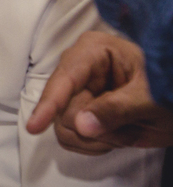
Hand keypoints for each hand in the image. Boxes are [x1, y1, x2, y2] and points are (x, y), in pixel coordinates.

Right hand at [27, 30, 172, 152]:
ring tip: (128, 129)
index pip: (64, 80)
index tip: (35, 126)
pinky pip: (72, 139)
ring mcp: (77, 91)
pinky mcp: (79, 111)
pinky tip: (118, 134)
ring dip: (100, 138)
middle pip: (63, 110)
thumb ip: (117, 109)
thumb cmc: (168, 87)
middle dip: (97, 128)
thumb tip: (82, 125)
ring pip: (65, 128)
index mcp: (93, 51)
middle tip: (129, 127)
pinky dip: (97, 144)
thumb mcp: (151, 98)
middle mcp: (78, 69)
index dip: (49, 103)